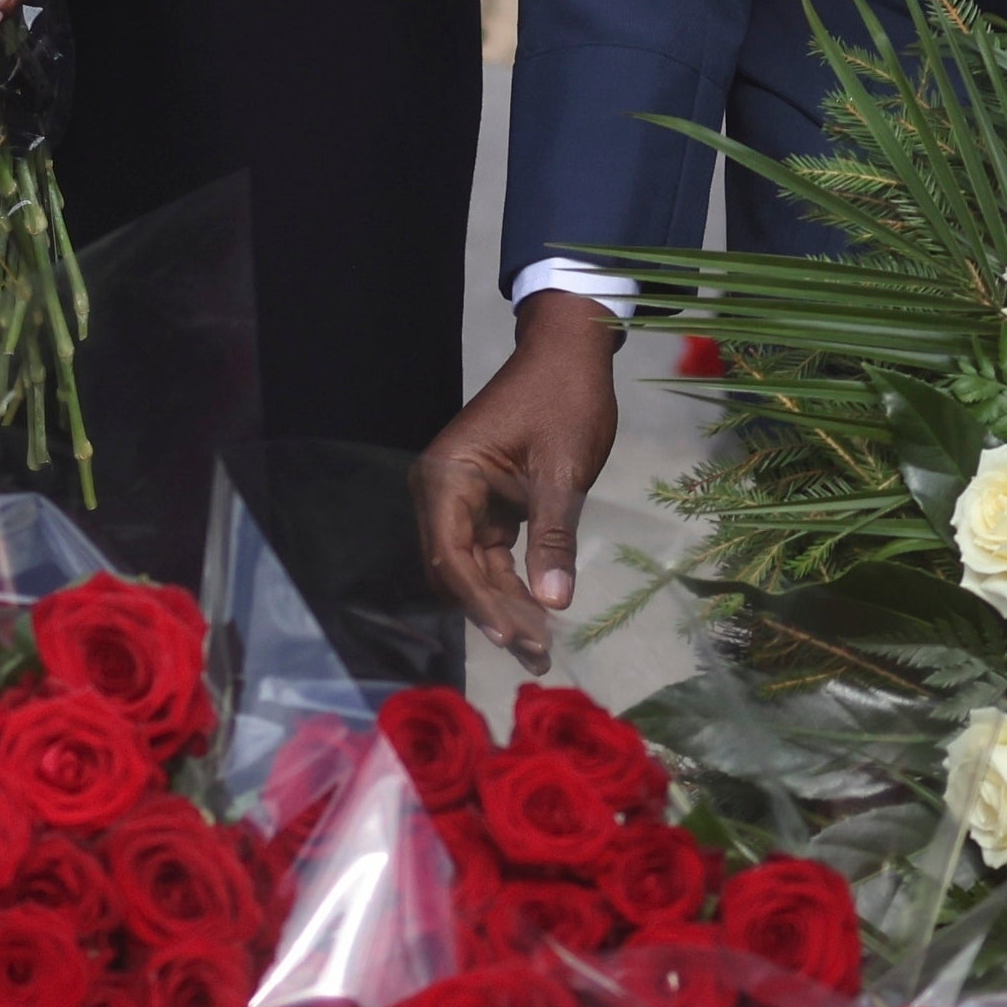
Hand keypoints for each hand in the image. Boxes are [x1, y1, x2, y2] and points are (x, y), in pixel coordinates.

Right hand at [420, 295, 625, 665]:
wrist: (567, 353)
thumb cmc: (564, 399)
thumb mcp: (563, 470)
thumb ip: (553, 538)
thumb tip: (553, 602)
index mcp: (447, 476)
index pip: (451, 556)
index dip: (480, 602)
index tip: (515, 637)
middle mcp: (439, 490)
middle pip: (454, 570)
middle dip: (492, 613)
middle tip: (536, 653)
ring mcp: (457, 499)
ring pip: (470, 569)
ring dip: (502, 605)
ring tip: (540, 649)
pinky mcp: (480, 504)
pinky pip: (485, 555)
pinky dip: (509, 583)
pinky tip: (536, 614)